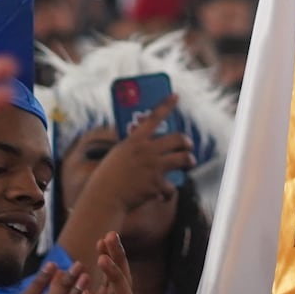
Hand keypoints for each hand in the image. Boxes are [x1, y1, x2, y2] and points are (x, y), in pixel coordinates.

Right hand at [87, 95, 194, 209]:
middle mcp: (147, 150)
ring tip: (189, 162)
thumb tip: (147, 145)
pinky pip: (171, 187)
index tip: (176, 95)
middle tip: (187, 145)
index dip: (166, 104)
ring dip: (189, 161)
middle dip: (186, 142)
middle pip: (178, 139)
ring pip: (184, 159)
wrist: (105, 198)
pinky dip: (167, 192)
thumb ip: (133, 148)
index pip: (153, 117)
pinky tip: (162, 195)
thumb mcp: (118, 155)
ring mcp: (154, 167)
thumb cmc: (108, 177)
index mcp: (135, 140)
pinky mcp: (157, 185)